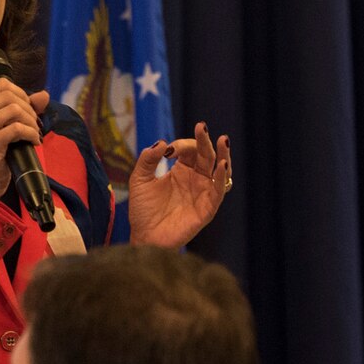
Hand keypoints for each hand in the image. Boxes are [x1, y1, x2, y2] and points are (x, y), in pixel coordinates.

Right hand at [0, 80, 48, 203]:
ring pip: (14, 109)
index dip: (20, 93)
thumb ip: (22, 107)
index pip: (0, 84)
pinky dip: (31, 133)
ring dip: (31, 121)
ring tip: (33, 133)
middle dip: (28, 108)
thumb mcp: (3, 126)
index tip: (27, 109)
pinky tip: (33, 142)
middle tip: (33, 124)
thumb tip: (44, 95)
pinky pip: (17, 129)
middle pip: (9, 95)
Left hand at [128, 123, 232, 247]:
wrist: (144, 236)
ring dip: (223, 155)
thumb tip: (161, 142)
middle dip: (205, 140)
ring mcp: (203, 193)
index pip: (189, 149)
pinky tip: (221, 166)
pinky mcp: (207, 208)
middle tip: (202, 126)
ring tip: (223, 140)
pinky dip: (222, 178)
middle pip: (207, 155)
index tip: (168, 150)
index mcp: (182, 170)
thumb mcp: (140, 179)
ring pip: (219, 170)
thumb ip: (147, 159)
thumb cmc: (142, 209)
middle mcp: (196, 179)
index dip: (181, 145)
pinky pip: (219, 191)